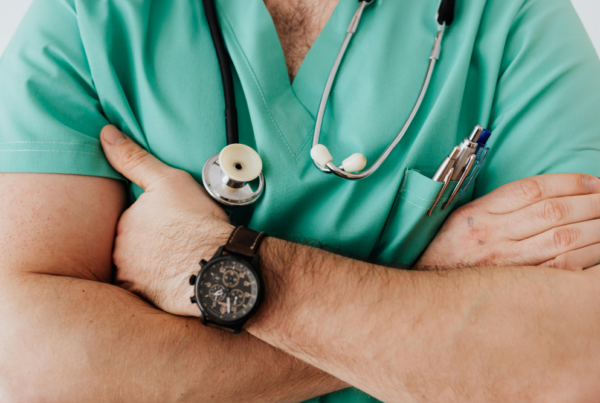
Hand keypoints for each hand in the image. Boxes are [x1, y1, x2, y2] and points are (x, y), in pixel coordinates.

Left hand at [100, 125, 232, 315]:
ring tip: (183, 261)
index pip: (132, 220)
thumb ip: (134, 159)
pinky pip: (148, 291)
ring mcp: (133, 279)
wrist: (220, 265)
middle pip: (133, 246)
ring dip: (155, 266)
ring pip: (140, 269)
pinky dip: (160, 286)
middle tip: (180, 243)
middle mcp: (120, 253)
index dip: (156, 221)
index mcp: (124, 224)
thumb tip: (106, 135)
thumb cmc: (198, 222)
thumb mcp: (168, 180)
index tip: (175, 224)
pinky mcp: (147, 301)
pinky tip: (179, 280)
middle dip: (152, 245)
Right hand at [417, 174, 599, 270]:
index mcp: (477, 215)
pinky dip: (590, 255)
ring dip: (597, 227)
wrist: (430, 298)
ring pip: (564, 238)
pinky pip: (564, 268)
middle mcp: (491, 237)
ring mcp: (507, 265)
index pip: (532, 189)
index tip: (594, 182)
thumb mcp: (461, 221)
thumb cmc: (448, 255)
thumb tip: (544, 194)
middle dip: (592, 202)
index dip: (570, 182)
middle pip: (554, 212)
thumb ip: (495, 206)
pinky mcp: (520, 288)